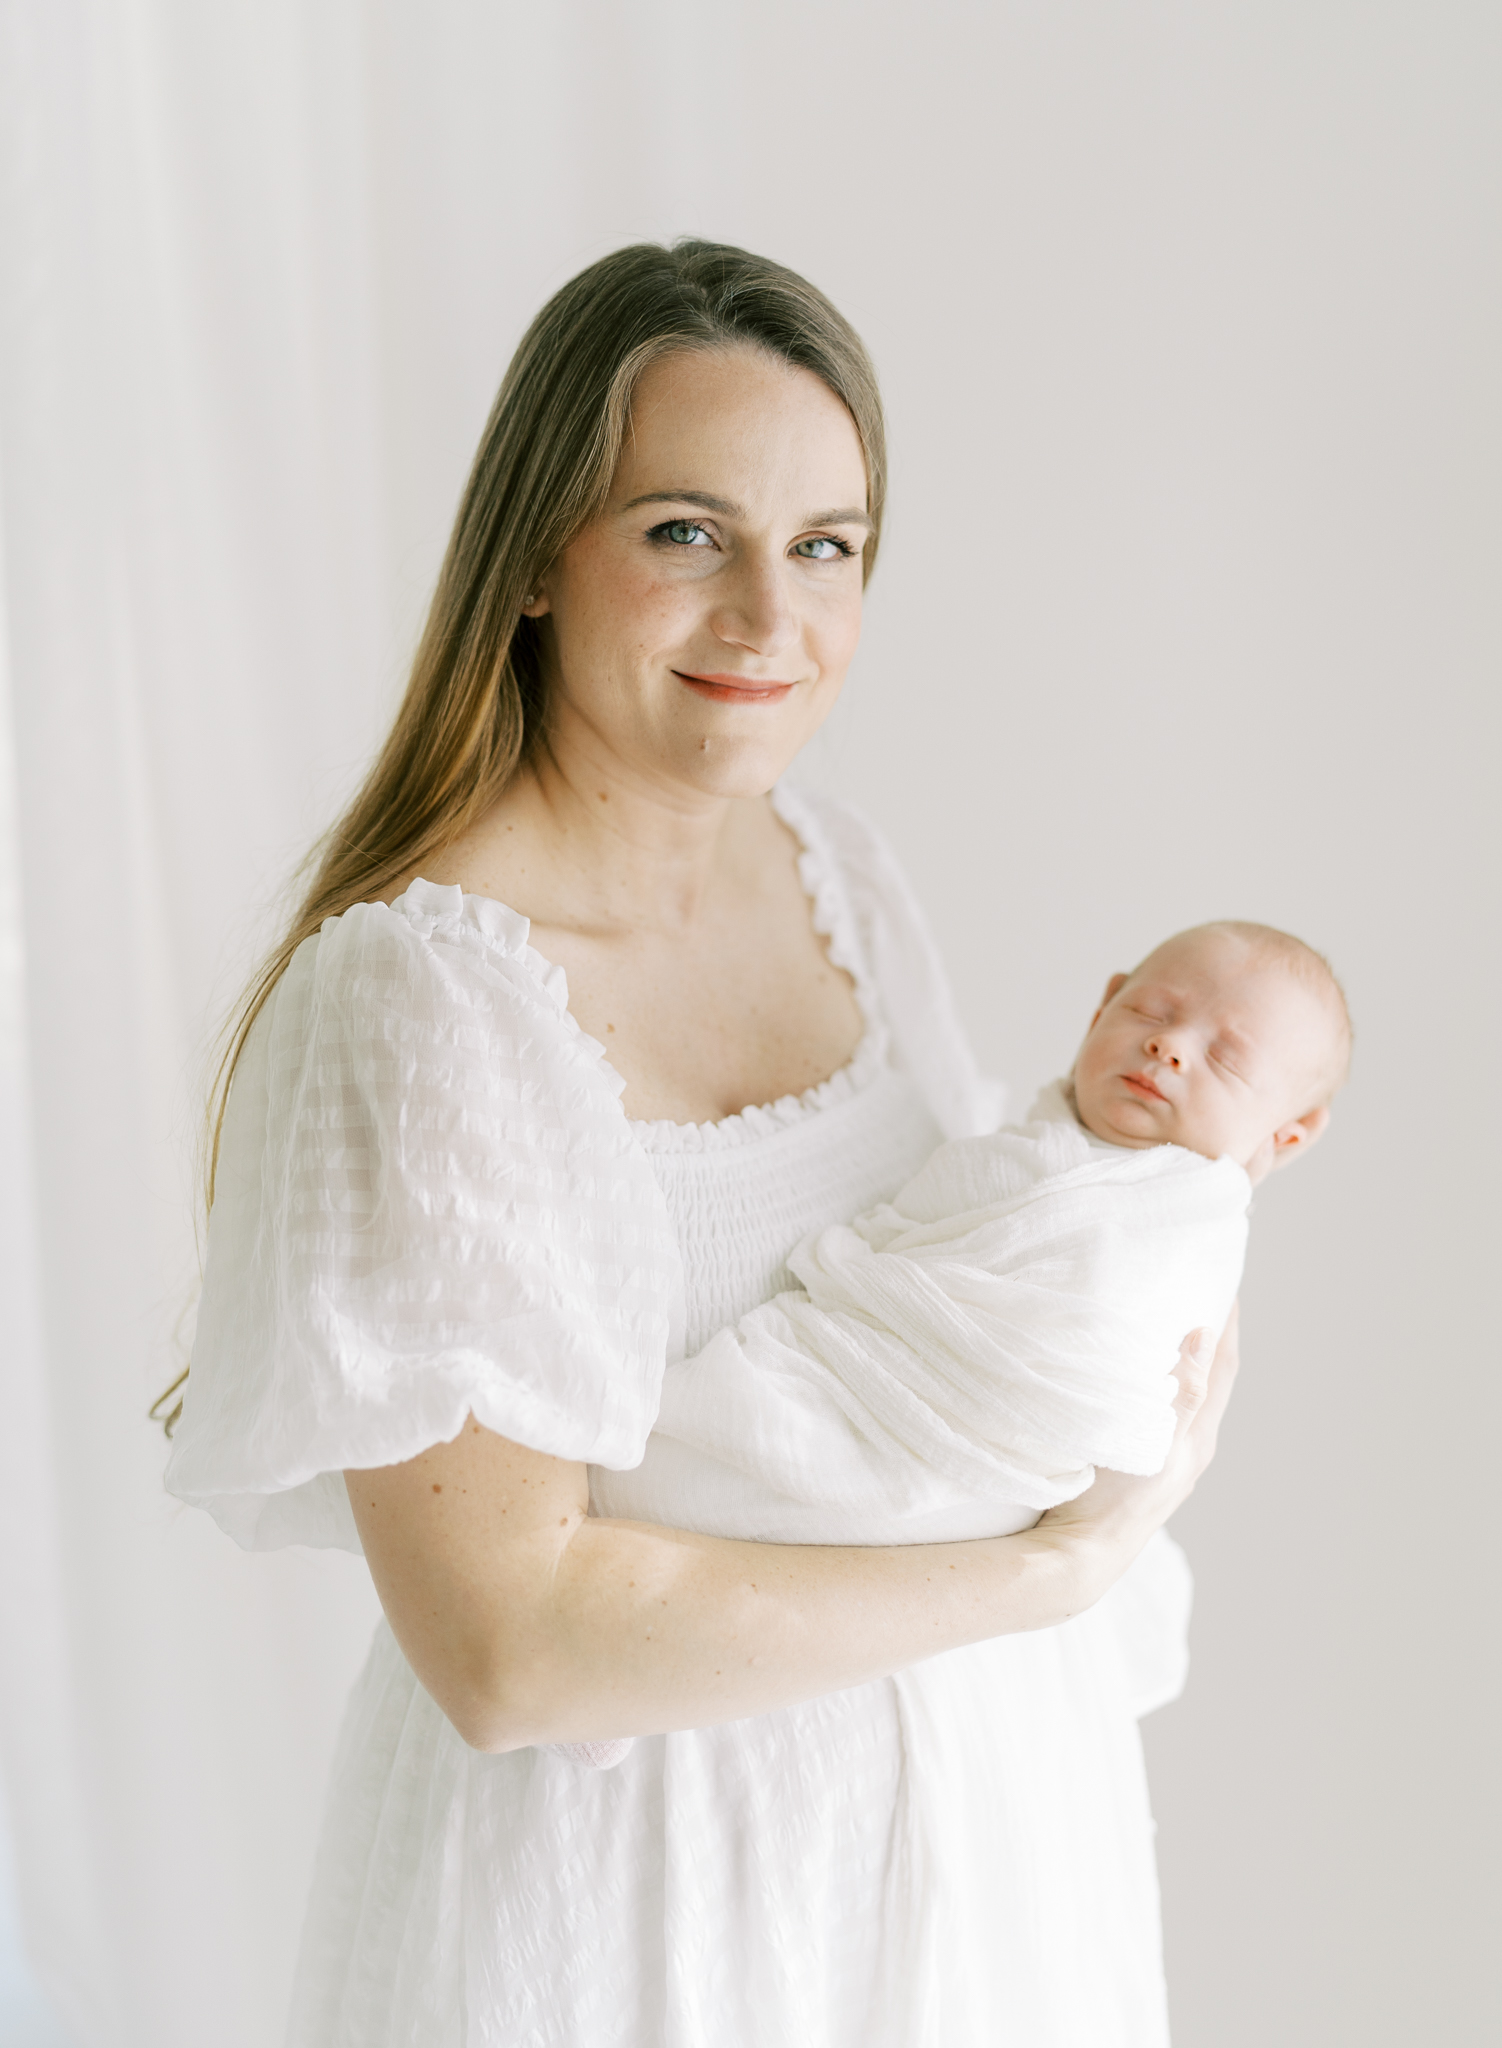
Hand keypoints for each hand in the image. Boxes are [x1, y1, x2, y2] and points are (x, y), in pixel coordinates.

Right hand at [1030, 1305, 1240, 1589]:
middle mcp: (1193, 1447)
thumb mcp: (1152, 1442)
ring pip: (1187, 1397)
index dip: (1229, 1323)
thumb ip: (1183, 1394)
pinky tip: (1140, 1378)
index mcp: (1201, 1437)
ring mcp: (1170, 1459)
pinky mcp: (1146, 1466)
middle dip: (1209, 1335)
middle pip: (1211, 1378)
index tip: (1227, 1281)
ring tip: (1168, 1323)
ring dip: (1185, 1360)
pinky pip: (1164, 1413)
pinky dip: (1162, 1385)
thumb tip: (1203, 1336)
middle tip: (1196, 1292)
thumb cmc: (1114, 1502)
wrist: (1082, 1555)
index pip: (1224, 1366)